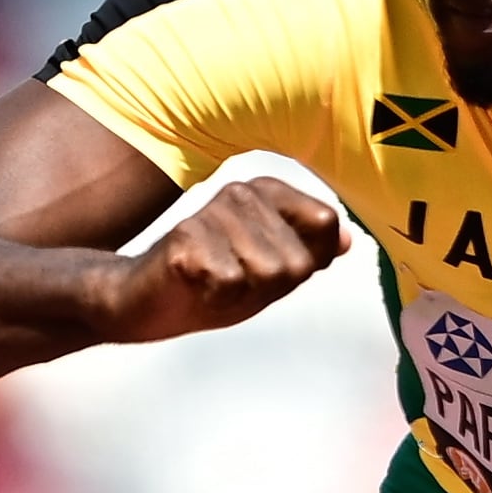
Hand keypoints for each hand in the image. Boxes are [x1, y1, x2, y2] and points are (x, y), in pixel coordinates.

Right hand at [102, 177, 346, 338]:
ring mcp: (211, 212)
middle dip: (272, 285)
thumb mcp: (273, 269)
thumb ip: (310, 252)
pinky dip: (217, 297)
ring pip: (267, 272)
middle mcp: (239, 192)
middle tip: (238, 281)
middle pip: (298, 260)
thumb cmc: (214, 283)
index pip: (324, 224)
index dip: (307, 260)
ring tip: (216, 283)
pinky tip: (196, 286)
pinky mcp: (185, 237)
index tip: (273, 267)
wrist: (144, 301)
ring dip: (243, 292)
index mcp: (266, 192)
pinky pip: (230, 283)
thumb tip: (346, 239)